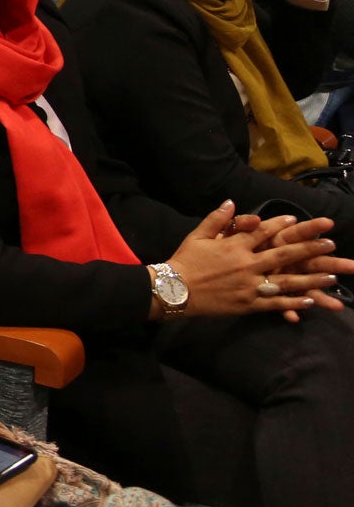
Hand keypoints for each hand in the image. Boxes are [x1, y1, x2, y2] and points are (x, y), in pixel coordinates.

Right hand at [167, 201, 341, 317]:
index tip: (297, 220)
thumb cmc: (185, 261)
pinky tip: (310, 300)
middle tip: (330, 244)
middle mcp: (246, 264)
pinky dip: (293, 302)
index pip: (262, 231)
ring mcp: (249, 285)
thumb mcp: (197, 236)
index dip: (280, 225)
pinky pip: (274, 302)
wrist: (174, 291)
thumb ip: (216, 219)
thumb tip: (231, 202)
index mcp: (234, 246)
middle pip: (283, 253)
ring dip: (311, 278)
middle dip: (309, 248)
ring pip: (286, 280)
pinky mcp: (248, 304)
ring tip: (332, 276)